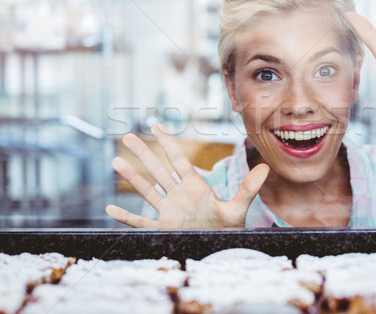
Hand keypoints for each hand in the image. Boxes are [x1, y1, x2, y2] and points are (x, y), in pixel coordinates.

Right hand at [105, 124, 269, 227]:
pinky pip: (140, 223)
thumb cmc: (230, 229)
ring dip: (132, 178)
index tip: (155, 126)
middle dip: (143, 153)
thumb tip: (265, 167)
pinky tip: (111, 208)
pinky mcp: (163, 229)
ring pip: (147, 191)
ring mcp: (169, 211)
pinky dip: (126, 217)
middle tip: (126, 136)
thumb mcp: (239, 208)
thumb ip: (248, 188)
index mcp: (195, 186)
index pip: (178, 160)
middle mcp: (179, 196)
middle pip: (157, 170)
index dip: (167, 143)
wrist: (222, 249)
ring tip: (116, 162)